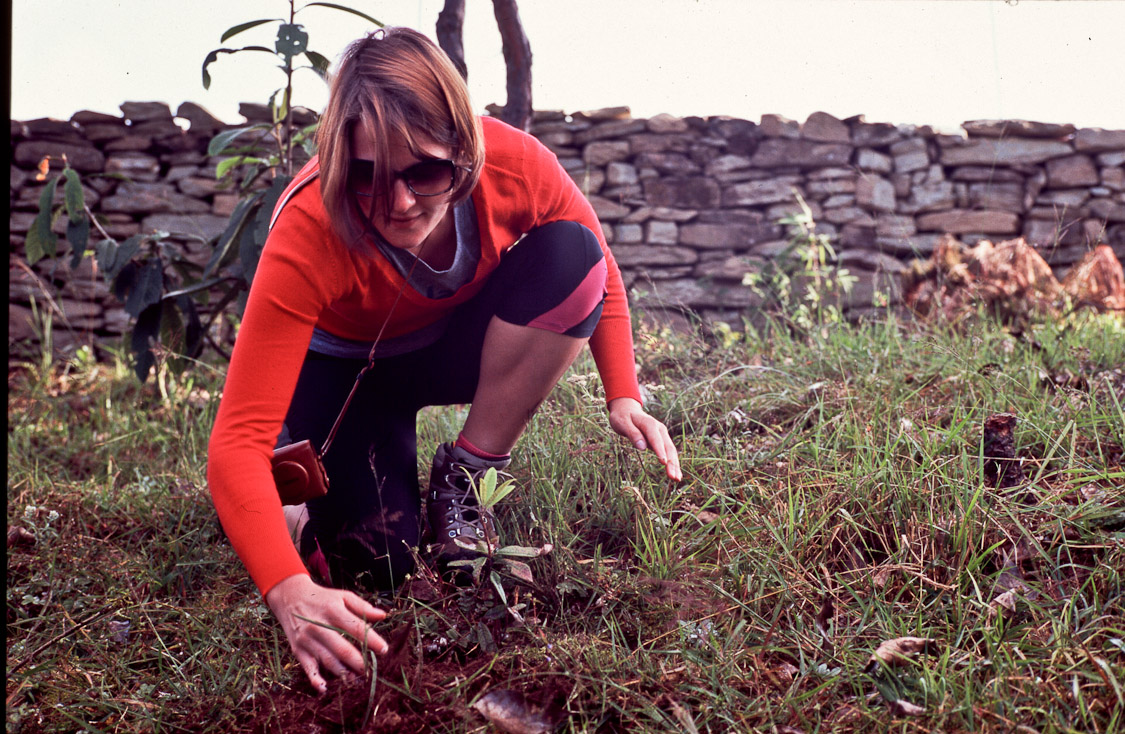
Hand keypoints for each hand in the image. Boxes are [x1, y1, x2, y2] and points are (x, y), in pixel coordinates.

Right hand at [265, 573, 388, 693]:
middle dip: (359, 662)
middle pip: (342, 649)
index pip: (356, 628)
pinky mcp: (298, 650)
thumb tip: (383, 616)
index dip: (372, 641)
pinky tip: (324, 689)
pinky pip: (308, 667)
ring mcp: (308, 639)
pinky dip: (315, 679)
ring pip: (328, 660)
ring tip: (356, 680)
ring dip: (343, 673)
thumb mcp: (343, 596)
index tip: (384, 650)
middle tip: (370, 670)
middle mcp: (319, 626)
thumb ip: (363, 607)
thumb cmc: (322, 598)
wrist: (290, 597)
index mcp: (334, 611)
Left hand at [607, 397, 682, 481]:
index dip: (660, 450)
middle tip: (673, 477)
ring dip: (674, 465)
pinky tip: (675, 474)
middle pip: (667, 446)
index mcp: (649, 424)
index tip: (663, 462)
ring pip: (671, 451)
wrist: (627, 409)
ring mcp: (662, 434)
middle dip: (671, 462)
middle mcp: (659, 429)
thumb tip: (641, 447)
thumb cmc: (622, 417)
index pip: (655, 439)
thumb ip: (632, 434)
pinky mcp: (661, 440)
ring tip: (677, 479)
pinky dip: (672, 463)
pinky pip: (668, 452)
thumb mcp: (622, 423)